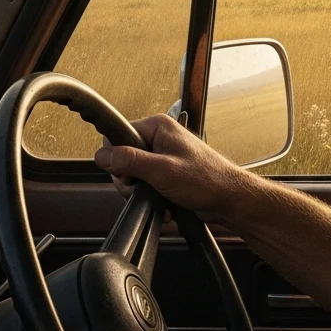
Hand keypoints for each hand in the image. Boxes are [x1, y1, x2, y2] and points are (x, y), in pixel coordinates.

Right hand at [94, 114, 240, 225]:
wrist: (228, 199)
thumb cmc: (206, 179)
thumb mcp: (162, 171)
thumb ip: (130, 161)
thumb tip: (102, 154)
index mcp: (157, 126)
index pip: (117, 136)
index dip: (117, 158)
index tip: (128, 175)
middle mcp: (158, 138)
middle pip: (123, 159)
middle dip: (131, 182)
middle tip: (146, 190)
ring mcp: (162, 155)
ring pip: (133, 175)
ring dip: (142, 193)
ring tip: (160, 199)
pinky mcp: (165, 172)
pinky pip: (146, 184)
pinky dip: (151, 197)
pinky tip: (164, 204)